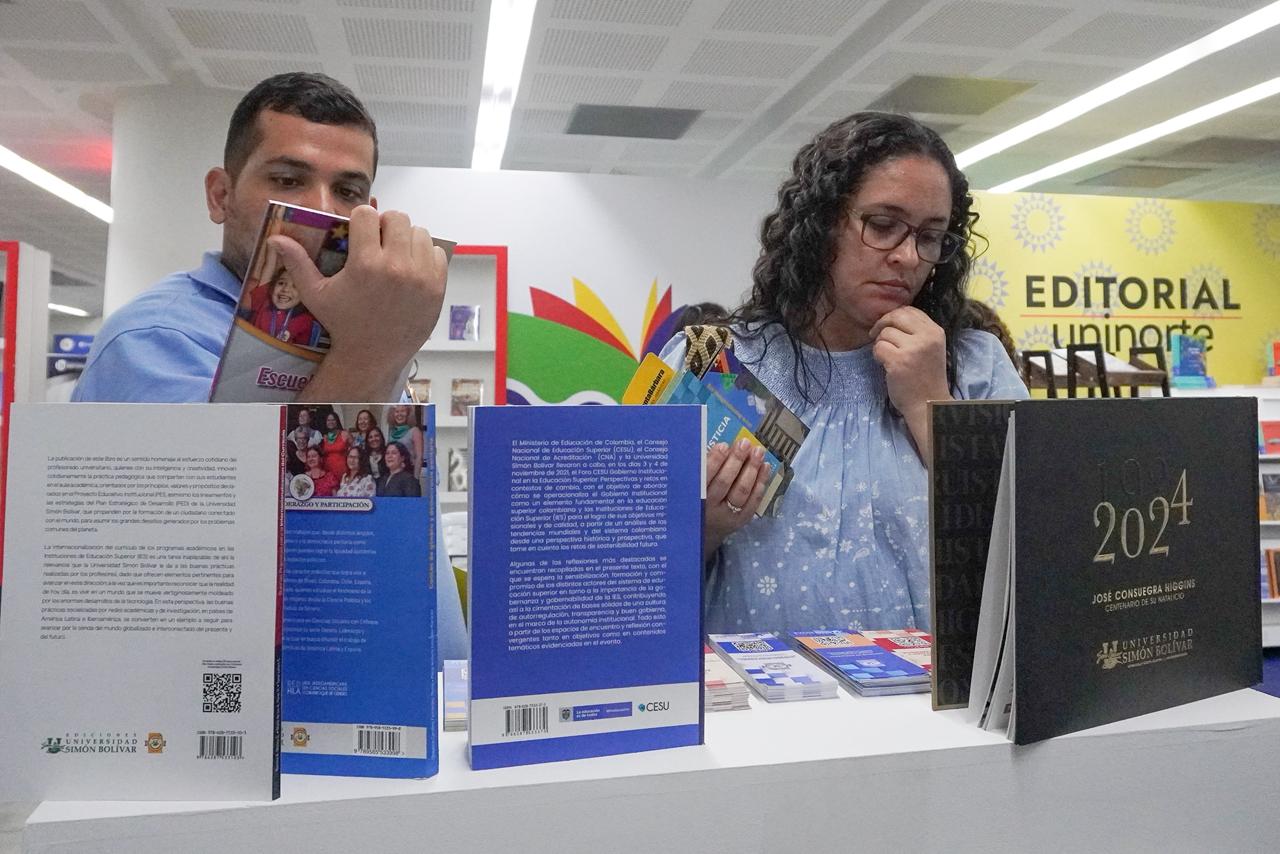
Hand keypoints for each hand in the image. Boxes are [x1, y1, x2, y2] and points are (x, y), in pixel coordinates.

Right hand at [270, 205, 447, 399]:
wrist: (374, 356)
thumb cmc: (343, 324)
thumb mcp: (316, 294)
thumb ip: (297, 263)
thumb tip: (275, 238)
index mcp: (365, 264)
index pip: (367, 214)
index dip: (361, 220)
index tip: (359, 232)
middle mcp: (396, 267)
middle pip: (398, 217)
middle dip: (386, 225)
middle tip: (378, 242)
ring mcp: (421, 277)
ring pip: (420, 232)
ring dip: (407, 238)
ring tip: (395, 255)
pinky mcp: (437, 287)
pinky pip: (437, 252)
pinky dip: (425, 255)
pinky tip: (411, 268)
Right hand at [704, 439, 770, 557]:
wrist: (702, 533)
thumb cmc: (695, 502)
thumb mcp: (690, 490)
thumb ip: (699, 471)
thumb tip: (719, 446)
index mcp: (693, 498)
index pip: (704, 478)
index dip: (714, 461)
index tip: (724, 445)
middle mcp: (710, 508)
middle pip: (724, 483)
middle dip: (736, 461)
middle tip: (745, 443)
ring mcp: (728, 515)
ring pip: (741, 491)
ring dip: (751, 469)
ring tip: (758, 452)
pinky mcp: (741, 520)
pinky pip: (753, 501)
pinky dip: (760, 483)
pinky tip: (765, 467)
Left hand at [869, 306, 951, 457]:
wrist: (928, 404)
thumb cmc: (926, 377)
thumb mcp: (930, 348)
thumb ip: (916, 332)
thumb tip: (891, 317)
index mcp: (935, 332)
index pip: (910, 310)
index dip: (894, 316)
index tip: (887, 326)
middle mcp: (926, 337)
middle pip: (896, 316)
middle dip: (882, 323)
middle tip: (875, 335)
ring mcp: (913, 349)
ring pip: (885, 333)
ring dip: (880, 344)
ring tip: (887, 357)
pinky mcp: (898, 362)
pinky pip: (878, 347)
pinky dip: (877, 355)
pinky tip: (884, 365)